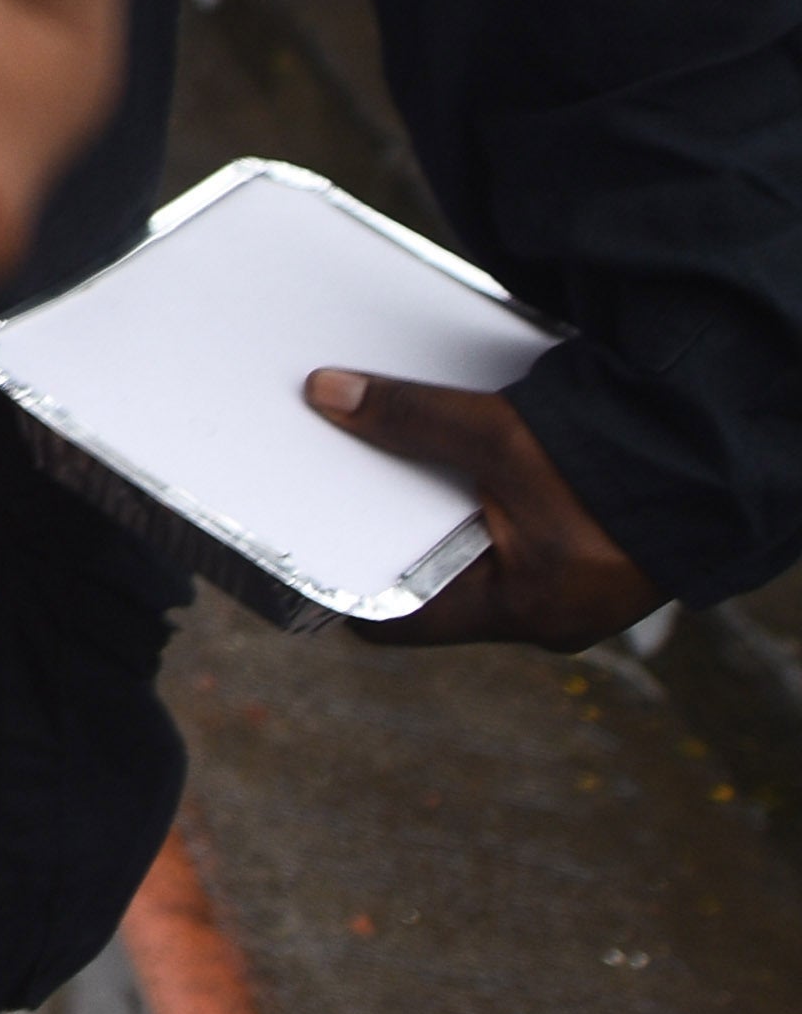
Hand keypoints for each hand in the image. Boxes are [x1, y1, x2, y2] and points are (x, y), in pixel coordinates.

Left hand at [324, 371, 669, 648]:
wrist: (717, 455)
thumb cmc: (619, 465)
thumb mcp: (501, 437)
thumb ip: (412, 418)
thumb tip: (327, 395)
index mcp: (519, 609)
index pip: (397, 619)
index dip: (341, 582)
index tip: (297, 542)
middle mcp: (541, 609)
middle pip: (429, 575)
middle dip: (384, 527)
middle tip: (324, 479)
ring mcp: (566, 584)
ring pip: (468, 546)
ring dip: (431, 502)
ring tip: (374, 454)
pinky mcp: (583, 550)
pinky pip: (507, 527)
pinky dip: (473, 491)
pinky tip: (443, 448)